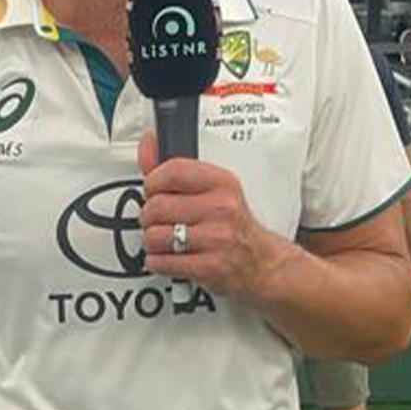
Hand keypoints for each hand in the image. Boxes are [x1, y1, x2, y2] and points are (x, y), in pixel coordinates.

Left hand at [136, 131, 280, 299]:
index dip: (153, 181)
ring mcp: (216, 238)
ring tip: (165, 240)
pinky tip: (170, 256)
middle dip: (149, 216)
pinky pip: (162, 261)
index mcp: (222, 183)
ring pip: (155, 236)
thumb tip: (149, 143)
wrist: (261, 261)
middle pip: (157, 206)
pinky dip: (158, 261)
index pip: (173, 171)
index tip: (153, 190)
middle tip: (158, 220)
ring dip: (152, 241)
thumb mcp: (212, 189)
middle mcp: (221, 208)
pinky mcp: (209, 266)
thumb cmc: (233, 224)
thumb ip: (175, 169)